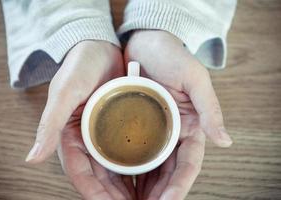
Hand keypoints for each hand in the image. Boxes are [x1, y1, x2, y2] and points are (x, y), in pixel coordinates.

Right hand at [25, 41, 135, 198]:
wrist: (99, 47)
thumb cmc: (80, 66)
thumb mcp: (65, 92)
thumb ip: (50, 124)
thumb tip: (32, 158)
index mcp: (70, 137)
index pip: (81, 174)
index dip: (95, 194)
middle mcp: (87, 140)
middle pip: (101, 178)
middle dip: (115, 197)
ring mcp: (104, 136)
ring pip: (116, 170)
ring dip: (127, 188)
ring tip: (146, 199)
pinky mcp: (120, 127)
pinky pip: (129, 153)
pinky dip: (137, 168)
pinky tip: (150, 178)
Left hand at [124, 30, 232, 199]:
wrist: (145, 42)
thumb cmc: (171, 55)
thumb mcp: (194, 78)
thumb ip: (209, 109)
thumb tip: (225, 141)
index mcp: (190, 125)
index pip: (188, 163)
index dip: (179, 185)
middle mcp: (172, 132)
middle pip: (167, 172)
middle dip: (158, 193)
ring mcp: (153, 131)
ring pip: (150, 168)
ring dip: (144, 188)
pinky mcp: (134, 125)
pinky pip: (132, 152)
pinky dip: (128, 170)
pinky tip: (120, 182)